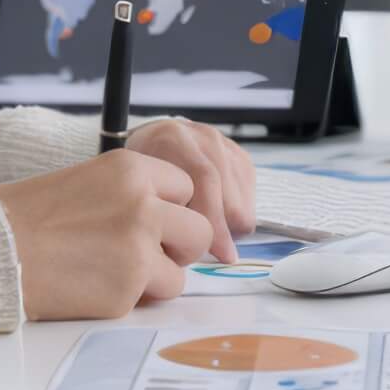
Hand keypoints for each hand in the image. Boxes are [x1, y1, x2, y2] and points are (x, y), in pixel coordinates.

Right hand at [0, 152, 215, 319]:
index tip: (152, 219)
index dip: (171, 208)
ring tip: (114, 270)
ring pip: (181, 273)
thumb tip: (178, 220)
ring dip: (156, 278)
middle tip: (150, 253)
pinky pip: (150, 300)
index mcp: (132, 169)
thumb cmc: (35, 217)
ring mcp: (138, 248)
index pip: (187, 188)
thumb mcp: (92, 180)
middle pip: (199, 231)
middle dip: (179, 247)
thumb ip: (137, 194)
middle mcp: (143, 204)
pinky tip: (95, 285)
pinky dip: (129, 298)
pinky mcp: (127, 289)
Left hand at [126, 117, 255, 263]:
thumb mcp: (139, 188)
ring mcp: (223, 143)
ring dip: (234, 222)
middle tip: (219, 251)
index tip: (221, 253)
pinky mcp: (239, 155)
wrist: (154, 142)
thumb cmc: (144, 173)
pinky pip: (250, 192)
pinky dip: (240, 211)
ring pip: (242, 194)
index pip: (205, 179)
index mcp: (173, 140)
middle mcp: (202, 137)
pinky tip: (221, 218)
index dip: (215, 221)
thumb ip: (158, 210)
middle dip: (226, 228)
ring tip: (214, 233)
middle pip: (228, 190)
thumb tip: (181, 249)